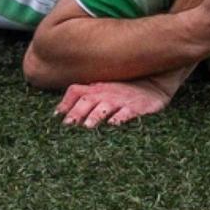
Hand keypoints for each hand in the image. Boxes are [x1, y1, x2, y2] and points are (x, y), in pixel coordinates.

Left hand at [56, 78, 173, 127]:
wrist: (153, 82)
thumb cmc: (123, 89)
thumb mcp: (102, 88)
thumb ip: (82, 95)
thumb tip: (59, 111)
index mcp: (95, 88)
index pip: (76, 91)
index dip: (66, 103)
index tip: (56, 116)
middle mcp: (105, 93)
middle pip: (88, 100)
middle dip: (77, 112)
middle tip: (68, 125)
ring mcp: (121, 100)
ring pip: (106, 107)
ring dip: (96, 116)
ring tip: (88, 126)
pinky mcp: (138, 107)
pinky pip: (128, 112)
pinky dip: (121, 117)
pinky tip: (114, 124)